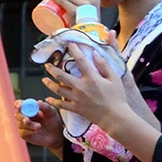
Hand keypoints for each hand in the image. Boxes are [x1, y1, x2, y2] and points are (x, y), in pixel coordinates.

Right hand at [16, 99, 62, 150]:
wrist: (56, 135)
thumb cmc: (53, 121)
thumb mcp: (52, 112)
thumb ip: (45, 107)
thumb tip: (38, 102)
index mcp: (29, 108)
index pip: (19, 104)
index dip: (18, 104)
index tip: (19, 106)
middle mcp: (24, 116)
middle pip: (17, 114)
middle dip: (22, 116)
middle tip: (26, 119)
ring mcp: (23, 125)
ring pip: (21, 124)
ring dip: (30, 125)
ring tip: (39, 126)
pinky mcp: (24, 134)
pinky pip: (23, 132)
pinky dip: (30, 131)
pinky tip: (37, 131)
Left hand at [44, 39, 161, 161]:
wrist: (115, 117)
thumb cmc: (117, 97)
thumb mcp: (115, 78)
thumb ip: (104, 65)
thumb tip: (95, 54)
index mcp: (91, 78)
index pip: (80, 60)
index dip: (74, 50)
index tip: (69, 44)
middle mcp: (81, 87)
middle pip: (61, 76)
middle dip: (52, 69)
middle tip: (47, 65)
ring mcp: (76, 98)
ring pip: (58, 90)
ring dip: (49, 84)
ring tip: (44, 80)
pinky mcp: (75, 108)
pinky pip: (61, 105)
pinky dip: (53, 101)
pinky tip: (48, 98)